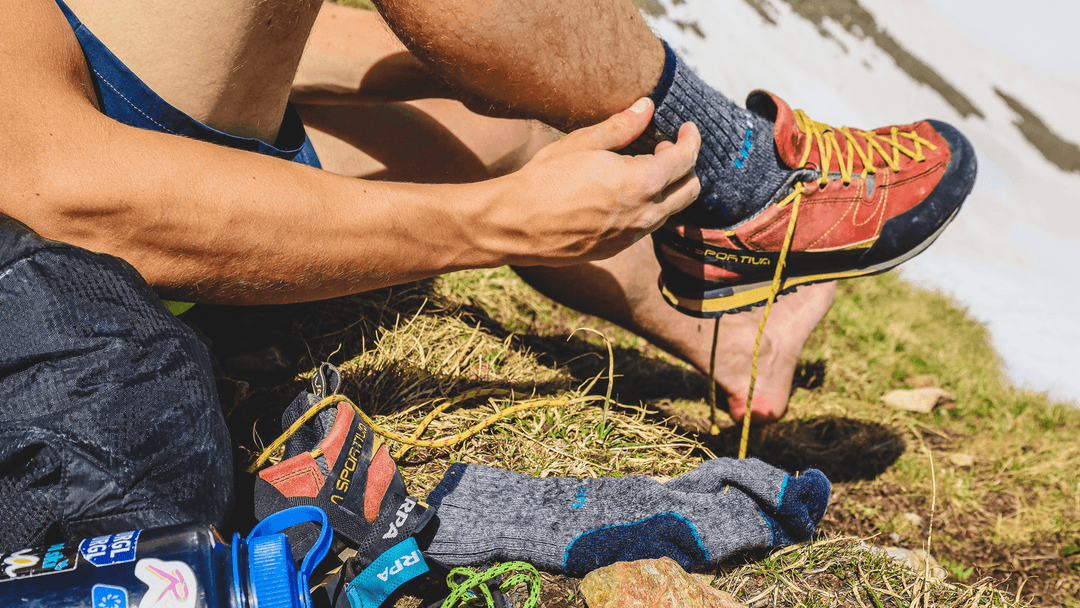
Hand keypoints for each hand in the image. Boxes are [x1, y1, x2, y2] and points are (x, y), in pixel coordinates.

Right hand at [475, 98, 700, 265]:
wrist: (516, 224)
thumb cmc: (546, 178)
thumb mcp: (584, 143)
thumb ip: (622, 126)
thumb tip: (647, 107)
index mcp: (641, 183)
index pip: (685, 161)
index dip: (691, 140)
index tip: (687, 129)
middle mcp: (645, 214)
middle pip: (689, 190)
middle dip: (685, 166)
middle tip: (662, 148)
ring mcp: (632, 236)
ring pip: (670, 211)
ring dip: (667, 188)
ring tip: (641, 169)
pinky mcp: (617, 248)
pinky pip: (647, 226)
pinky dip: (648, 207)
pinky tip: (624, 194)